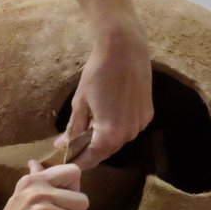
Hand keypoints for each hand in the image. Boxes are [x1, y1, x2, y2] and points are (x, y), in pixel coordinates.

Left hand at [57, 24, 152, 170]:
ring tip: (88, 127)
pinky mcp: (147, 114)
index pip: (90, 159)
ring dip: (103, 139)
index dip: (76, 161)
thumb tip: (63, 146)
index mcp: (110, 135)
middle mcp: (129, 135)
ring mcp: (140, 125)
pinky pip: (128, 128)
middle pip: (105, 152)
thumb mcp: (80, 102)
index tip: (64, 161)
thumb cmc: (98, 72)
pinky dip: (117, 128)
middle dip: (88, 150)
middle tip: (71, 144)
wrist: (125, 48)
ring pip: (118, 141)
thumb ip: (73, 128)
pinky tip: (107, 114)